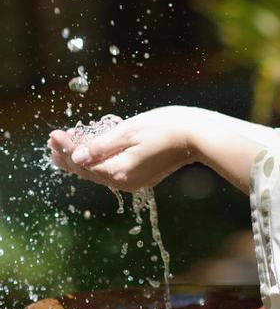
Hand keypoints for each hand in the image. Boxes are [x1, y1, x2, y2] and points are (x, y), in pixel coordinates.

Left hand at [47, 106, 198, 192]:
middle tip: (53, 141)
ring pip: (100, 170)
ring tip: (67, 146)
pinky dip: (100, 158)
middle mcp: (124, 181)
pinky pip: (113, 168)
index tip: (53, 134)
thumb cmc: (165, 127)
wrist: (197, 136)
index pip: (82, 162)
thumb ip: (101, 145)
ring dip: (83, 157)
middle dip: (69, 155)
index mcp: (119, 171)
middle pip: (88, 170)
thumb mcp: (129, 131)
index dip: (66, 148)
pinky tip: (94, 148)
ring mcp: (133, 180)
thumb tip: (75, 157)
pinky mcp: (141, 174)